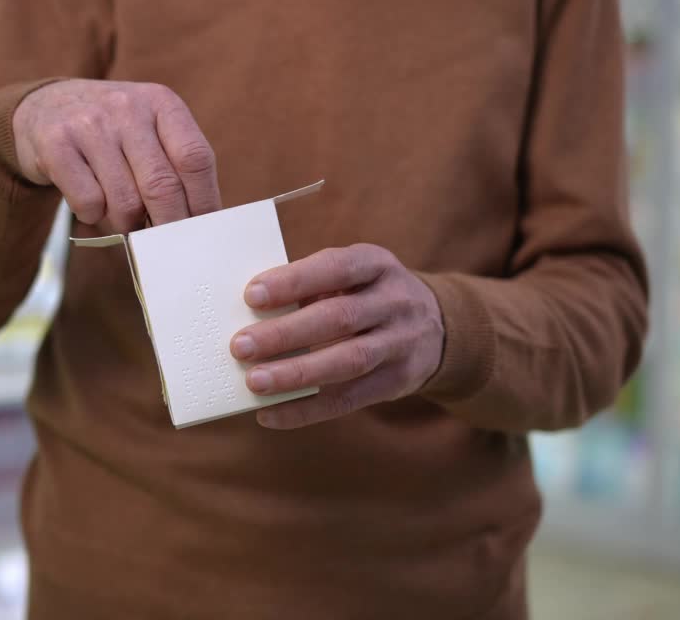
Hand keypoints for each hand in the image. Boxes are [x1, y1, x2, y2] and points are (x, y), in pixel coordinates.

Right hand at [13, 80, 221, 232]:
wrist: (44, 107)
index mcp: (161, 102)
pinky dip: (93, 216)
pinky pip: (89, 202)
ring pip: (125, 203)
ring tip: (121, 216)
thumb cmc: (110, 131)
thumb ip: (175, 164)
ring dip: (127, 224)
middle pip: (162, 186)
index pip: (195, 159)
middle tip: (166, 244)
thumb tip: (202, 222)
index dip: (203, 202)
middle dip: (168, 225)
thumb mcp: (148, 129)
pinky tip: (90, 203)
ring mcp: (90, 124)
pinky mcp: (56, 144)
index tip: (202, 231)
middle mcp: (127, 107)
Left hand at [230, 244, 444, 429]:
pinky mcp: (397, 381)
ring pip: (347, 361)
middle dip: (286, 334)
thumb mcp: (352, 278)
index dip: (294, 281)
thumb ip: (311, 289)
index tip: (251, 295)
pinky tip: (269, 414)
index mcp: (376, 264)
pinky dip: (305, 410)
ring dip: (296, 374)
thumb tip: (248, 315)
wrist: (439, 327)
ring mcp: (400, 343)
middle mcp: (394, 302)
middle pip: (339, 318)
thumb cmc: (367, 296)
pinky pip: (349, 399)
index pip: (335, 268)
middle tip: (240, 346)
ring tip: (254, 382)